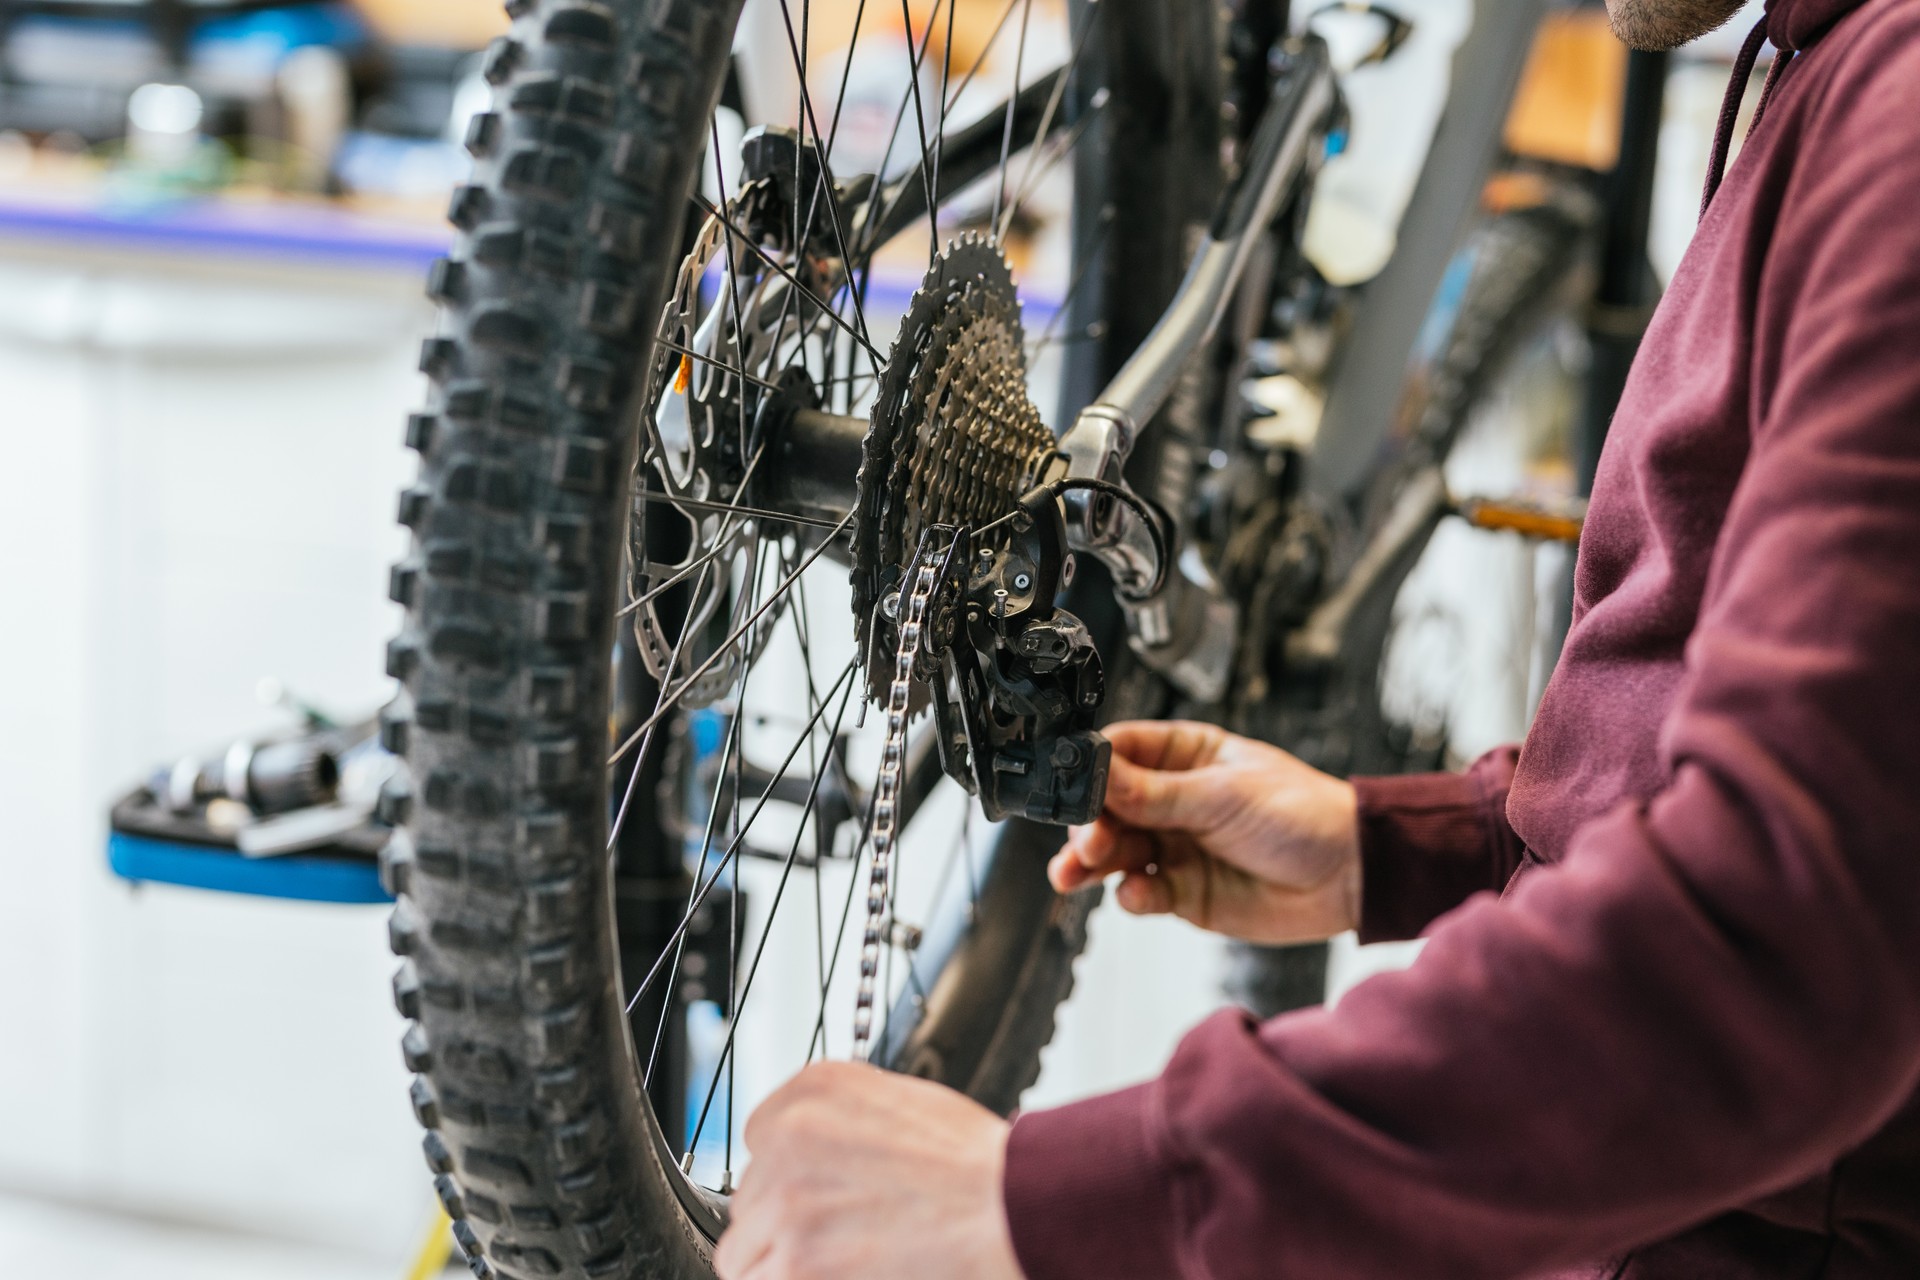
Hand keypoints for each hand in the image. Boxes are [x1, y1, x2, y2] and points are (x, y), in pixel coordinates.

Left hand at [715, 1062, 1023, 1279]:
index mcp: (812, 1090)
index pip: (759, 1140)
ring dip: (780, 1262)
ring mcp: (784, 1203)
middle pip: (751, 1197)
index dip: (788, 1175)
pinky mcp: (793, 1263)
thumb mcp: (898, 1101)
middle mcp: (787, 1138)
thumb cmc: (972, 1163)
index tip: (814, 1194)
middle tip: (839, 1235)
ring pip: (742, 1250)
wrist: (1005, 1208)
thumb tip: (810, 1154)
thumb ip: (838, 1120)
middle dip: (786, 1221)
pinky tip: (831, 1276)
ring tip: (835, 1263)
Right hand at [1050, 720, 1360, 942]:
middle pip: (1106, 807)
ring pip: (1114, 853)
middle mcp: (1171, 799)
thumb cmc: (1303, 814)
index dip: (1091, 769)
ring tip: (1076, 872)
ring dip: (1092, 863)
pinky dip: (1132, 895)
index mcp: (1184, 756)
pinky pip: (1141, 892)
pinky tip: (1138, 894)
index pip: (1120, 752)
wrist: (1349, 875)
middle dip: (1088, 824)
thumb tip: (1098, 775)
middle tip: (1086, 841)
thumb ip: (1156, 793)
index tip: (1073, 787)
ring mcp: (1174, 845)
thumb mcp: (1225, 795)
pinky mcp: (1182, 890)